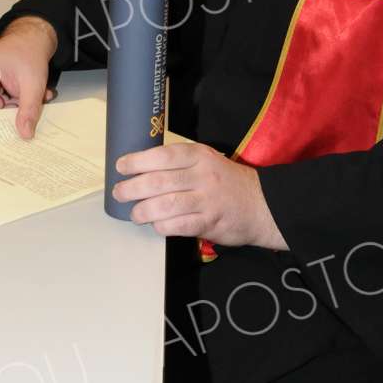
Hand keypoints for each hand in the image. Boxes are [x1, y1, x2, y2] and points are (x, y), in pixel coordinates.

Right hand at [0, 16, 57, 139]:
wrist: (32, 37)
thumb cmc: (30, 51)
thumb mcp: (34, 84)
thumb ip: (29, 110)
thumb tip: (24, 134)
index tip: (12, 128)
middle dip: (8, 110)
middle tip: (27, 105)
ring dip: (11, 105)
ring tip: (29, 94)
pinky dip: (9, 99)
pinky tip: (23, 91)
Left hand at [112, 142, 286, 247]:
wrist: (262, 205)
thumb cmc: (227, 182)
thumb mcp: (208, 162)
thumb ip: (181, 164)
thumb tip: (142, 169)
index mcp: (200, 156)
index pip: (163, 156)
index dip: (138, 161)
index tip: (121, 166)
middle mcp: (203, 176)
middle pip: (159, 182)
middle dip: (132, 188)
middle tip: (120, 192)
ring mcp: (207, 200)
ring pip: (165, 206)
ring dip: (143, 211)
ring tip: (134, 213)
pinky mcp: (209, 222)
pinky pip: (177, 225)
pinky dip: (162, 226)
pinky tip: (156, 225)